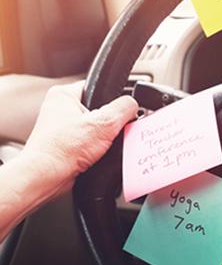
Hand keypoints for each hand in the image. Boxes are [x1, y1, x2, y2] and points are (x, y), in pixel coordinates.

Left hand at [22, 81, 137, 191]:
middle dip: (109, 123)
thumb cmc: (61, 150)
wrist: (46, 177)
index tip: (122, 111)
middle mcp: (60, 109)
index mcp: (64, 95)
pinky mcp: (66, 145)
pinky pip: (90, 142)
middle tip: (110, 132)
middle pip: (100, 109)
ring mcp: (62, 128)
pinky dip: (97, 149)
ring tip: (101, 145)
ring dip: (104, 138)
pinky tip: (96, 155)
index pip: (98, 87)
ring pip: (96, 128)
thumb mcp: (104, 123)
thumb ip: (124, 109)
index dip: (114, 99)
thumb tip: (133, 105)